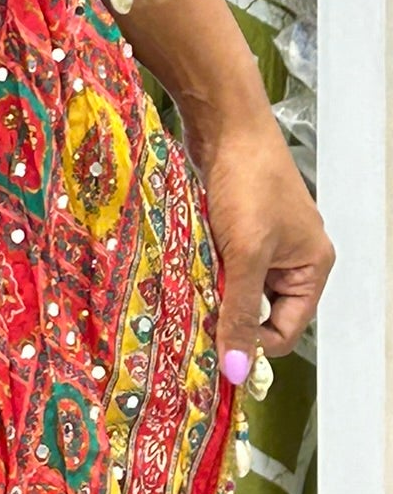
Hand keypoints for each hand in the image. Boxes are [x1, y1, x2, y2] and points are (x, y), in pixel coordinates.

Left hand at [196, 114, 333, 378]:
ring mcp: (263, 235)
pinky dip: (205, 264)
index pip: (288, 328)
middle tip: (194, 324)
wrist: (226, 122)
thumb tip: (238, 371)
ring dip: (214, 288)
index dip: (255, 343)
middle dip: (230, 314)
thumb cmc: (247, 184)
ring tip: (184, 296)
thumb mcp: (246, 254)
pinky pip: (222, 257)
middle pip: (262, 306)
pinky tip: (181, 267)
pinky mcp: (235, 219)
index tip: (216, 350)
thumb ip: (242, 310)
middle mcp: (293, 255)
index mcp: (312, 267)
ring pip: (237, 281)